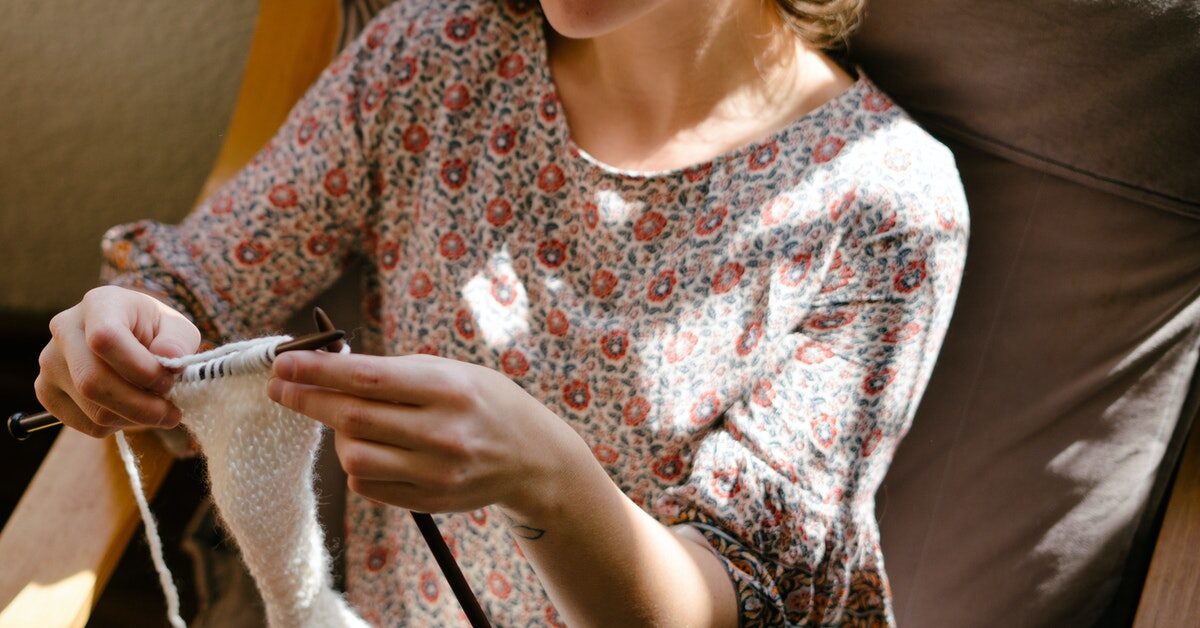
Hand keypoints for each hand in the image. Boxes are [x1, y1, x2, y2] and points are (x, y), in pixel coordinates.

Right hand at [35, 286, 200, 437]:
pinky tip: (130, 409)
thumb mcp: (178, 328)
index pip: (105, 340)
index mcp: (100, 304)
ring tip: (154, 407)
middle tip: (170, 413)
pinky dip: (116, 425)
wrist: (129, 337)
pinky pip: (84, 423)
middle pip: (93, 382)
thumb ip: (178, 341)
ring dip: (134, 418)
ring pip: (92, 410)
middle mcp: (65, 329)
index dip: (141, 369)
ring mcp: (50, 362)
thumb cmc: (155, 331)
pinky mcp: (46, 391)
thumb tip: (169, 357)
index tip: (168, 381)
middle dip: (140, 406)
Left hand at [268, 352, 588, 517]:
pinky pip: (368, 485)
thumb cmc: (483, 401)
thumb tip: (325, 370)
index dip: (318, 371)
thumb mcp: (450, 372)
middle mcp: (443, 432)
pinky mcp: (429, 500)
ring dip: (337, 437)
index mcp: (448, 388)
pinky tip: (370, 447)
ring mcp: (436, 471)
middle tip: (280, 388)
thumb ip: (395, 373)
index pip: (367, 378)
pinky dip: (358, 463)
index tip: (283, 364)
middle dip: (307, 400)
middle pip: (352, 418)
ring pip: (354, 457)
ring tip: (345, 422)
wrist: (532, 456)